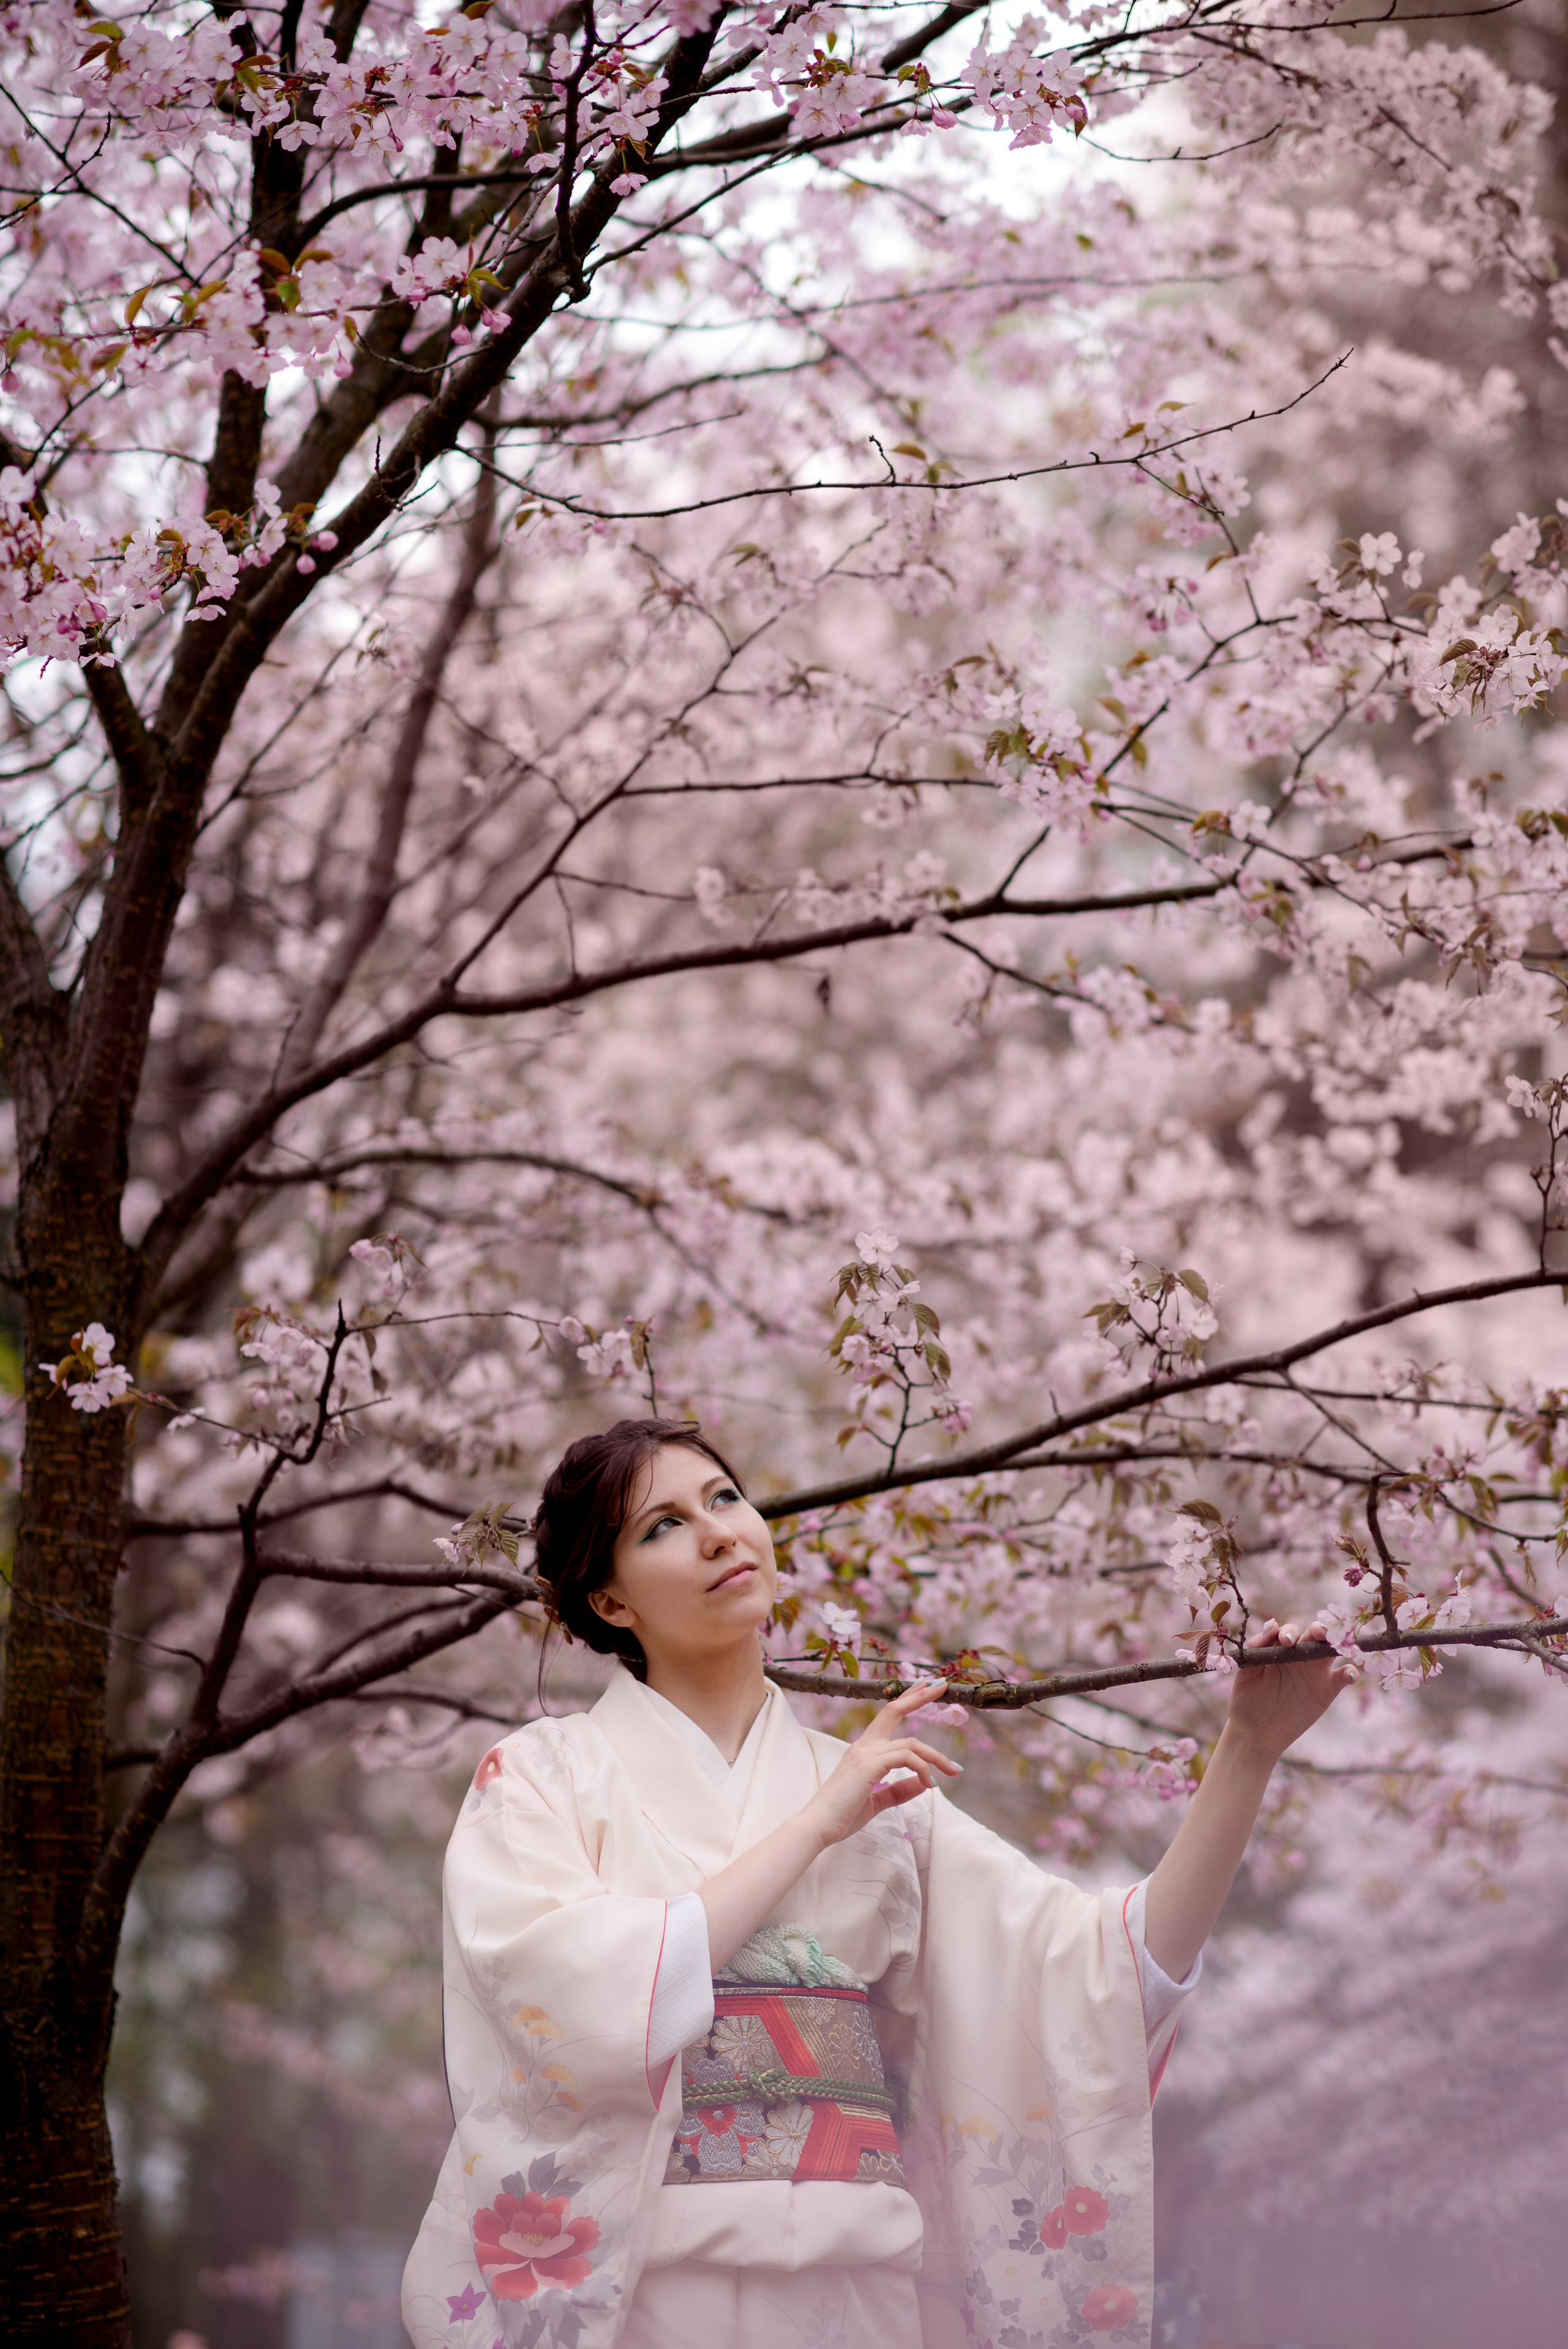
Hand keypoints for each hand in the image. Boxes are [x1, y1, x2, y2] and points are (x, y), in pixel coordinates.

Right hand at [804, 1680, 962, 1851]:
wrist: (816, 1827)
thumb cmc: (842, 1816)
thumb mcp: (876, 1801)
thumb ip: (898, 1791)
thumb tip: (923, 1783)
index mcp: (863, 1751)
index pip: (888, 1717)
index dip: (907, 1700)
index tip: (924, 1687)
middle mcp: (863, 1746)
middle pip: (894, 1710)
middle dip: (920, 1697)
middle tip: (943, 1686)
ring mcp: (865, 1754)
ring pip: (911, 1743)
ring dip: (936, 1756)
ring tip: (953, 1770)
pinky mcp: (868, 1766)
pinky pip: (906, 1758)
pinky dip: (923, 1769)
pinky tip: (929, 1785)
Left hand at [1224, 1618, 1353, 1765]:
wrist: (1256, 1732)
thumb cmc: (1247, 1699)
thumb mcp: (1246, 1672)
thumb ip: (1256, 1648)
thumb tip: (1271, 1625)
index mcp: (1279, 1649)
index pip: (1290, 1632)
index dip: (1289, 1631)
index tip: (1285, 1640)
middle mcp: (1299, 1656)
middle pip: (1314, 1634)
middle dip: (1318, 1628)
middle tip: (1317, 1633)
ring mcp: (1315, 1672)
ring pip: (1331, 1650)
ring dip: (1337, 1643)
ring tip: (1337, 1645)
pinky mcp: (1327, 1690)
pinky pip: (1343, 1676)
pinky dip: (1350, 1673)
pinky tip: (1349, 1675)